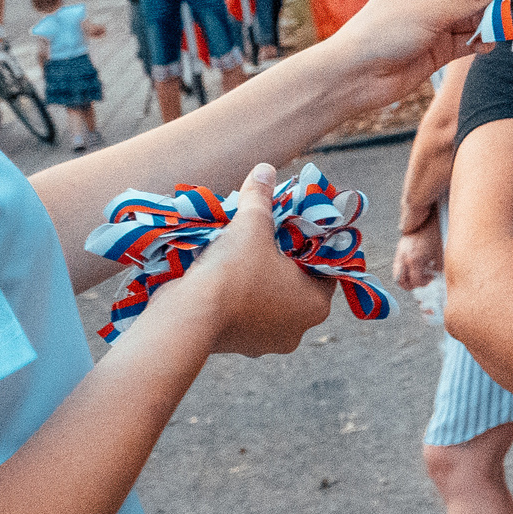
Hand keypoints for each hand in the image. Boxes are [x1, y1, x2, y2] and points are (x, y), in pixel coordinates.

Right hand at [168, 163, 334, 355]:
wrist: (186, 317)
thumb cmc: (233, 271)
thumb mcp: (251, 225)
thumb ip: (261, 197)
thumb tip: (265, 169)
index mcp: (316, 304)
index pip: (326, 268)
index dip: (313, 242)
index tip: (299, 224)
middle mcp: (298, 328)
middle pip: (297, 283)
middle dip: (284, 259)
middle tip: (270, 234)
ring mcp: (267, 342)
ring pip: (270, 299)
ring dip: (260, 277)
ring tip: (246, 250)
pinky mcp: (239, 345)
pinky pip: (246, 312)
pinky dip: (240, 294)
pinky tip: (226, 272)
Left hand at [321, 0, 505, 97]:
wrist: (355, 77)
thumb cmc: (381, 34)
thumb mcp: (429, 12)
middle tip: (508, 9)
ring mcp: (436, 22)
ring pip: (474, 16)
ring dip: (490, 22)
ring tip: (499, 31)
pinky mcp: (439, 48)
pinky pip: (468, 40)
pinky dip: (481, 42)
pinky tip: (487, 46)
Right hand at [392, 221, 441, 289]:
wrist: (423, 220)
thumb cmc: (433, 234)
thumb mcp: (439, 253)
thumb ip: (438, 269)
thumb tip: (438, 278)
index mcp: (415, 260)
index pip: (416, 282)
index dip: (425, 283)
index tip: (431, 277)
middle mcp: (404, 259)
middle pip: (402, 283)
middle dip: (413, 285)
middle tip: (423, 280)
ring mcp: (399, 255)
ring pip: (397, 276)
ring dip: (407, 280)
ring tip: (417, 274)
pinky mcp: (398, 252)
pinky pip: (397, 268)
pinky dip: (404, 272)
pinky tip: (414, 267)